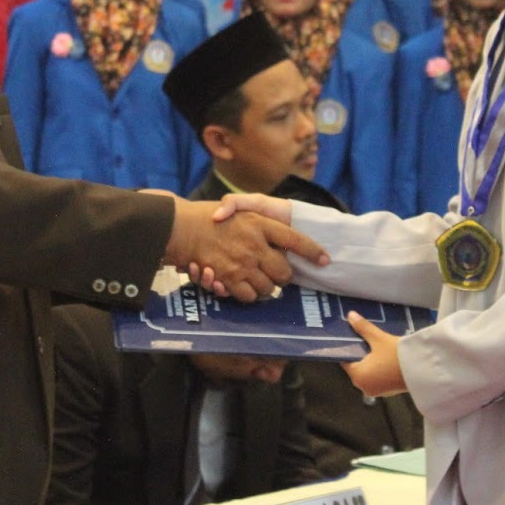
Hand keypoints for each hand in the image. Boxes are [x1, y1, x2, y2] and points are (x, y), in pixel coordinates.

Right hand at [163, 198, 326, 301]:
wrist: (180, 227)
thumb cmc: (209, 217)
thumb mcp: (239, 208)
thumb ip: (260, 221)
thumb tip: (280, 236)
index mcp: (260, 223)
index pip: (295, 239)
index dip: (313, 251)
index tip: (324, 259)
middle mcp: (255, 245)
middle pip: (284, 273)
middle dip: (282, 277)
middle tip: (275, 275)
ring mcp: (243, 264)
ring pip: (268, 289)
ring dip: (264, 288)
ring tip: (255, 279)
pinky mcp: (228, 279)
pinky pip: (248, 296)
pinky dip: (247, 295)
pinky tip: (240, 285)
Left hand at [342, 312, 407, 396]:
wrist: (424, 369)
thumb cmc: (396, 355)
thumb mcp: (378, 339)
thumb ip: (363, 328)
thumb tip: (349, 315)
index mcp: (357, 376)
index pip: (345, 361)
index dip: (348, 348)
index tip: (350, 336)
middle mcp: (364, 387)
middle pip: (357, 367)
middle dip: (360, 353)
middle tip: (363, 337)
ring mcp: (378, 391)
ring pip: (369, 372)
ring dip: (371, 361)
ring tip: (375, 344)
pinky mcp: (390, 391)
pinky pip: (379, 377)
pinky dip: (380, 368)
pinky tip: (385, 356)